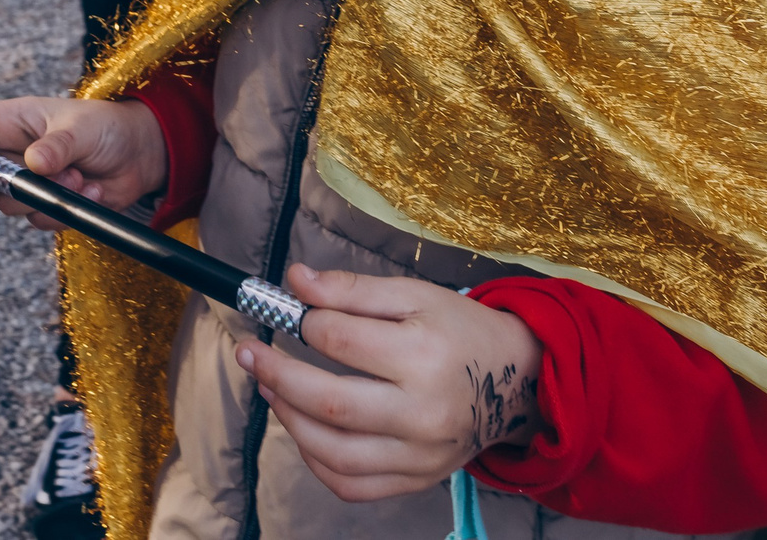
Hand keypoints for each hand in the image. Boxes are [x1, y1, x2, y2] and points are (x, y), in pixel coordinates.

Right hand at [0, 95, 167, 225]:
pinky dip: (66, 210)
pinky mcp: (42, 206)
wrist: (138, 157)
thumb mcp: (85, 127)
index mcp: (11, 119)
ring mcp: (23, 181)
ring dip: (44, 195)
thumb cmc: (106, 128)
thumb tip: (34, 163)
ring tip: (79, 176)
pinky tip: (92, 191)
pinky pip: (39, 219)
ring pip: (6, 201)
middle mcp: (9, 151)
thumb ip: (59, 144)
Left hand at [237, 265, 542, 502]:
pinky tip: (303, 431)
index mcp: (424, 355)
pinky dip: (317, 463)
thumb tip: (296, 280)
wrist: (518, 381)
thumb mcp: (414, 294)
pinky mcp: (417, 480)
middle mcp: (423, 413)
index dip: (303, 322)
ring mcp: (420, 456)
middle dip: (278, 375)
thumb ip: (352, 289)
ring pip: (335, 453)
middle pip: (330, 403)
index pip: (341, 341)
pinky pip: (353, 486)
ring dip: (289, 421)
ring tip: (270, 389)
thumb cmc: (461, 331)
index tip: (285, 309)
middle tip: (248, 353)